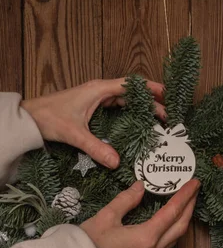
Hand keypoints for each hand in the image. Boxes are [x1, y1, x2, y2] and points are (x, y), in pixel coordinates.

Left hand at [20, 79, 165, 169]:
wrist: (30, 118)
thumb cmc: (49, 118)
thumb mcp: (75, 134)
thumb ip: (96, 148)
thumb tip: (116, 163)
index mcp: (99, 89)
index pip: (131, 84)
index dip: (150, 89)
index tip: (167, 95)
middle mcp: (99, 91)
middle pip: (132, 93)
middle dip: (151, 103)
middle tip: (167, 116)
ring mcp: (96, 99)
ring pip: (125, 101)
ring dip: (141, 109)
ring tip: (158, 120)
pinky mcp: (92, 108)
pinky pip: (116, 108)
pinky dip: (129, 114)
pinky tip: (137, 125)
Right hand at [81, 179, 199, 247]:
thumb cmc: (89, 244)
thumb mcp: (106, 216)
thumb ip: (126, 200)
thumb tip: (141, 187)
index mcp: (146, 237)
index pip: (173, 212)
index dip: (185, 196)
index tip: (194, 183)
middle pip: (180, 226)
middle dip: (190, 207)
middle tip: (194, 190)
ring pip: (176, 237)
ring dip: (184, 219)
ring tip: (186, 203)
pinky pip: (167, 244)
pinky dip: (174, 230)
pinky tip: (171, 221)